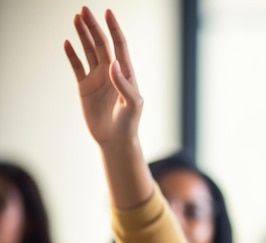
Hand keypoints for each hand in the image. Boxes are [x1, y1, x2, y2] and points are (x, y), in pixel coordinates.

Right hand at [64, 7, 141, 145]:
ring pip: (89, 51)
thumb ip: (124, 84)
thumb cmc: (129, 123)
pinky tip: (67, 42)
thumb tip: (113, 63)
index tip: (108, 12)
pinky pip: (77, 66)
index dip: (114, 29)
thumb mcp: (132, 104)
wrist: (115, 139)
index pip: (120, 46)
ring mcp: (98, 78)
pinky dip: (72, 55)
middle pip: (102, 44)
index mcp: (126, 73)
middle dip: (94, 27)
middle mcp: (112, 72)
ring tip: (76, 18)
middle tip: (84, 10)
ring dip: (82, 35)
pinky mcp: (85, 86)